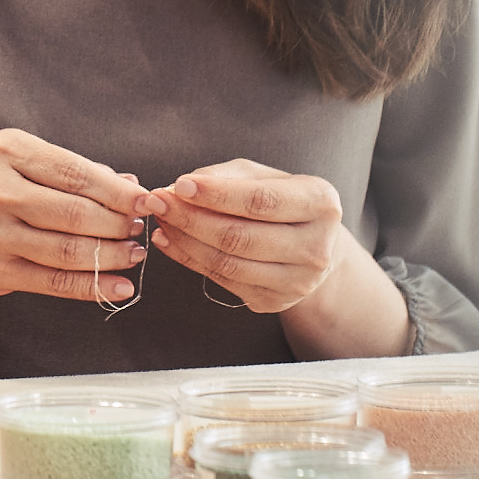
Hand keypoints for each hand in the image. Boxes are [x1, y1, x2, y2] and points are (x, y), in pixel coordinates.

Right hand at [0, 128, 150, 303]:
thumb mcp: (25, 164)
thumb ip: (76, 173)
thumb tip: (131, 186)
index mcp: (7, 152)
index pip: (75, 173)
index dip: (118, 192)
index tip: (147, 201)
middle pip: (75, 213)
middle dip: (118, 224)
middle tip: (138, 228)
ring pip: (68, 250)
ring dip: (111, 255)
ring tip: (133, 253)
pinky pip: (54, 282)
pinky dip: (93, 286)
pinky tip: (118, 286)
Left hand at [146, 159, 348, 314]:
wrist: (311, 245)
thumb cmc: (281, 201)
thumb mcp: (263, 176)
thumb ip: (226, 176)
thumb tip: (180, 188)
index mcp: (321, 203)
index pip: (261, 201)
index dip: (217, 195)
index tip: (179, 185)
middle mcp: (316, 247)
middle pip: (240, 236)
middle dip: (190, 218)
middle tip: (157, 201)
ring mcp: (297, 281)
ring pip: (226, 262)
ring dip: (184, 239)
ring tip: (160, 219)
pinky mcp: (273, 302)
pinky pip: (221, 280)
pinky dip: (188, 259)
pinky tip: (169, 240)